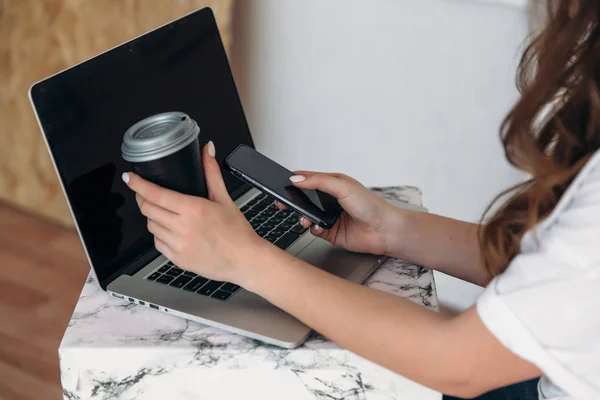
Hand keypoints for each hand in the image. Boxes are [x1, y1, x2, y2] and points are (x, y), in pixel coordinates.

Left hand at [122, 141, 273, 284]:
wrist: (245, 260)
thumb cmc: (237, 232)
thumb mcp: (224, 199)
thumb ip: (211, 173)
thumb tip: (208, 150)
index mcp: (193, 209)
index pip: (156, 194)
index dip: (138, 184)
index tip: (129, 178)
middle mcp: (183, 228)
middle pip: (147, 210)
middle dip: (142, 199)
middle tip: (145, 193)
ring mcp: (178, 246)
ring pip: (151, 227)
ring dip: (153, 217)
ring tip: (165, 213)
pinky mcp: (177, 259)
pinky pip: (158, 244)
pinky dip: (160, 235)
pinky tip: (172, 231)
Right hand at [279, 172, 396, 254]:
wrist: (384, 231)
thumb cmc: (371, 205)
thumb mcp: (342, 186)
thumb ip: (318, 182)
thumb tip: (297, 178)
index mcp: (333, 184)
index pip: (309, 179)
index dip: (295, 180)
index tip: (283, 183)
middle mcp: (330, 200)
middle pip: (304, 198)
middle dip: (293, 201)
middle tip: (283, 203)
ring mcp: (330, 216)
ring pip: (307, 215)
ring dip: (302, 217)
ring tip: (304, 218)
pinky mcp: (331, 232)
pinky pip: (314, 230)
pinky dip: (312, 229)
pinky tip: (318, 227)